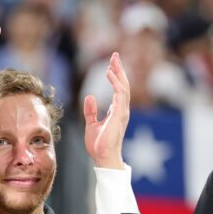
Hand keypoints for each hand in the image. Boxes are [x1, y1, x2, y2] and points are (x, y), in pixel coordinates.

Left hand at [83, 53, 129, 169]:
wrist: (103, 158)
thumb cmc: (99, 145)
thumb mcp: (91, 124)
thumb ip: (90, 110)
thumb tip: (89, 96)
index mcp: (116, 112)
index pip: (118, 89)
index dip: (116, 76)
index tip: (111, 64)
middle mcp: (122, 110)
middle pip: (123, 85)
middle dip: (120, 69)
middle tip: (115, 55)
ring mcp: (122, 112)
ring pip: (123, 87)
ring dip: (118, 73)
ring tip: (113, 60)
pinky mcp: (119, 115)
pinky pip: (119, 94)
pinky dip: (115, 82)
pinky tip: (109, 73)